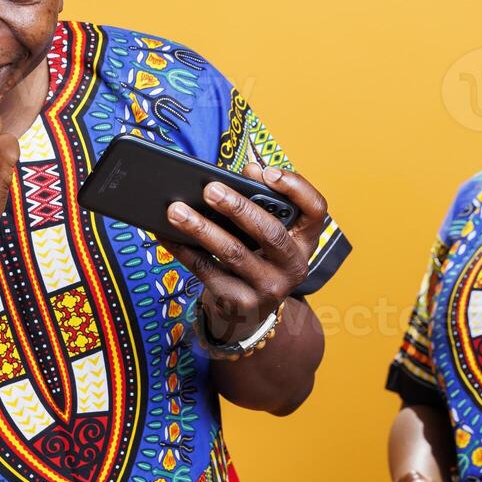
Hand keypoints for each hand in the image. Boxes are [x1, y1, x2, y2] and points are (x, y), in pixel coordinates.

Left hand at [165, 162, 327, 342]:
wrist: (252, 310)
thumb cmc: (258, 253)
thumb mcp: (269, 228)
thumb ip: (262, 197)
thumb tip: (250, 170)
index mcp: (305, 239)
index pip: (315, 209)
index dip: (296, 188)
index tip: (268, 172)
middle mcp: (294, 265)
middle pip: (270, 233)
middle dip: (238, 208)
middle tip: (209, 189)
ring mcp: (269, 288)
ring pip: (233, 254)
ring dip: (201, 228)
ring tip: (175, 209)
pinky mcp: (240, 303)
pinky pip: (207, 272)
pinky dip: (184, 250)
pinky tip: (166, 233)